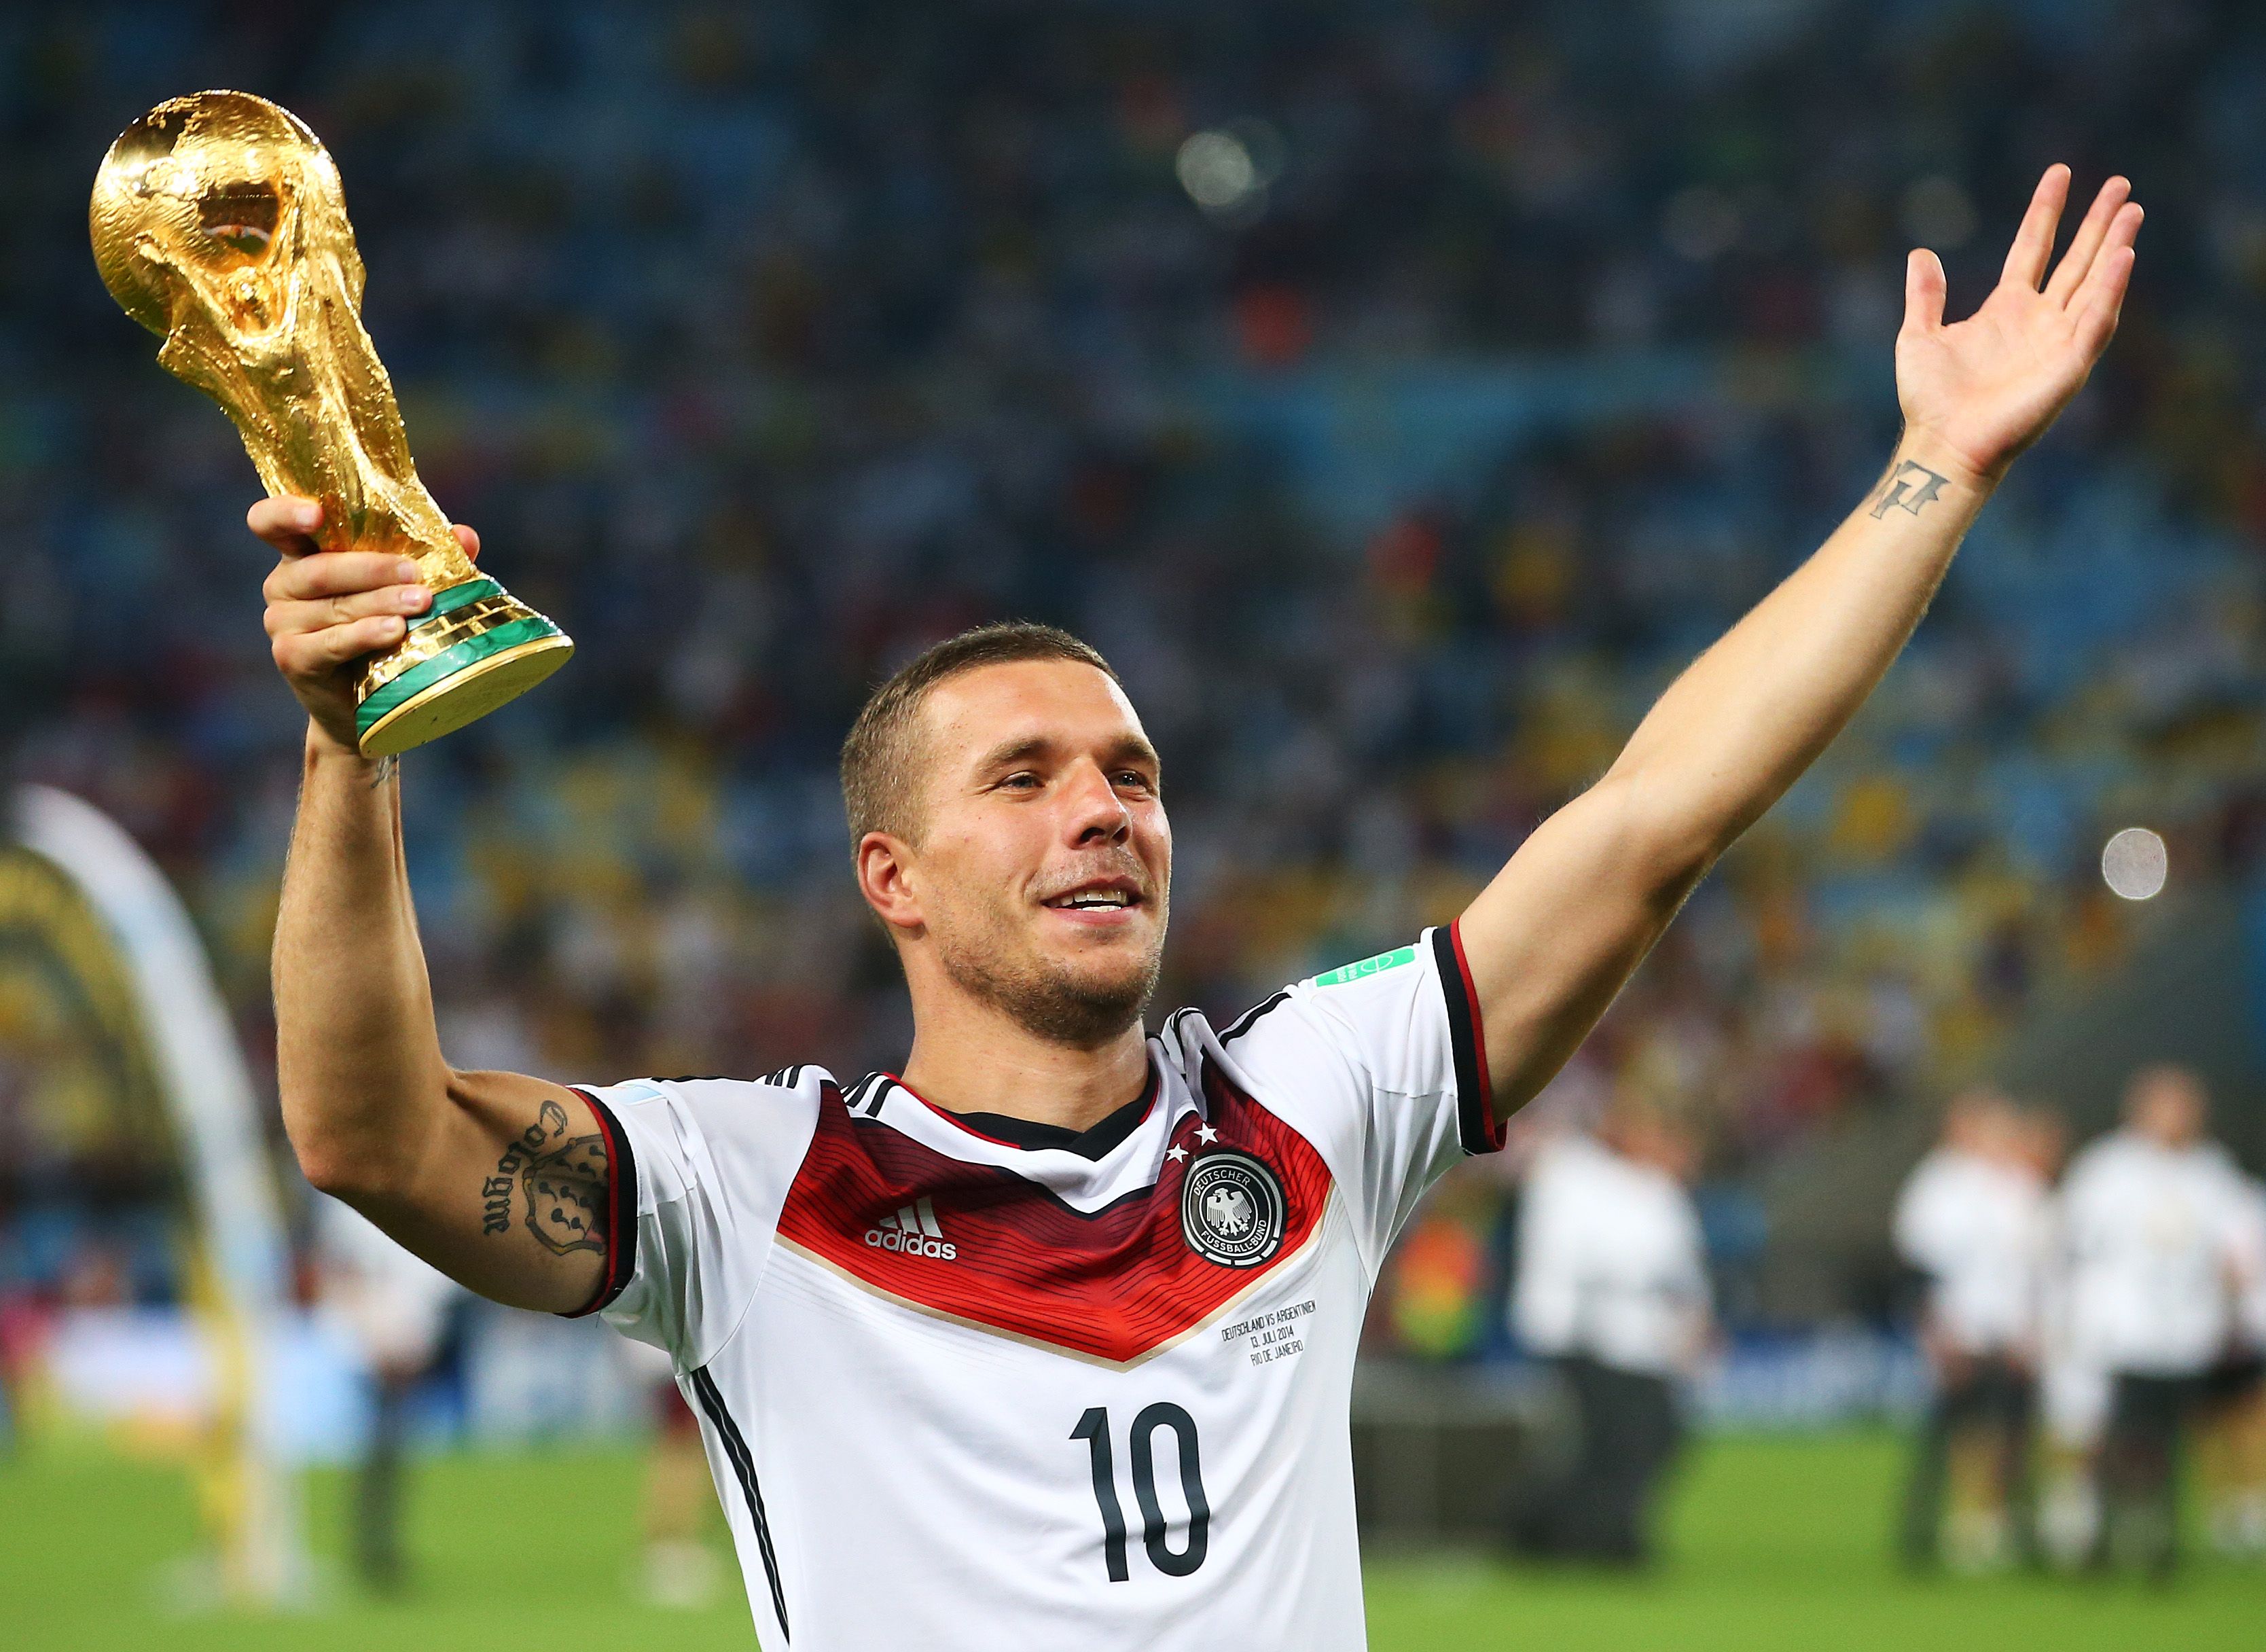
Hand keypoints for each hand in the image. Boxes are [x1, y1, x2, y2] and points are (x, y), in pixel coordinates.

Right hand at [254, 496, 480, 753]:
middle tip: (414, 573)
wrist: (365, 701)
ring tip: (421, 602)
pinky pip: (331, 643)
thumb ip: (429, 556)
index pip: (269, 522)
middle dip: (372, 568)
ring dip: (381, 602)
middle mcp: (283, 584)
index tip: (316, 514)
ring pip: (334, 606)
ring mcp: (281, 623)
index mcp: (301, 554)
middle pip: (320, 568)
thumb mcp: (402, 586)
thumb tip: (465, 535)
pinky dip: (365, 635)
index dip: (286, 513)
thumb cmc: (383, 630)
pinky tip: (394, 631)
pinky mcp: (292, 658)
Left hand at [1895, 165, 2141, 483]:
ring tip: (2132, 211)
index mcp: (2006, 309)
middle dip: (2098, 223)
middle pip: (2076, 260)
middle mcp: (2039, 320)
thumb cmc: (1931, 400)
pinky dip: (2111, 290)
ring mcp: (2058, 341)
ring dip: (2114, 248)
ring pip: (2095, 284)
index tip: (2060, 173)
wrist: (1942, 444)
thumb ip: (1925, 295)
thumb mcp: (1918, 336)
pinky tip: (2124, 257)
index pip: (2032, 247)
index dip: (2046, 211)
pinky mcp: (2070, 365)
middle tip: (2121, 184)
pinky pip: (2096, 322)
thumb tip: (1920, 254)